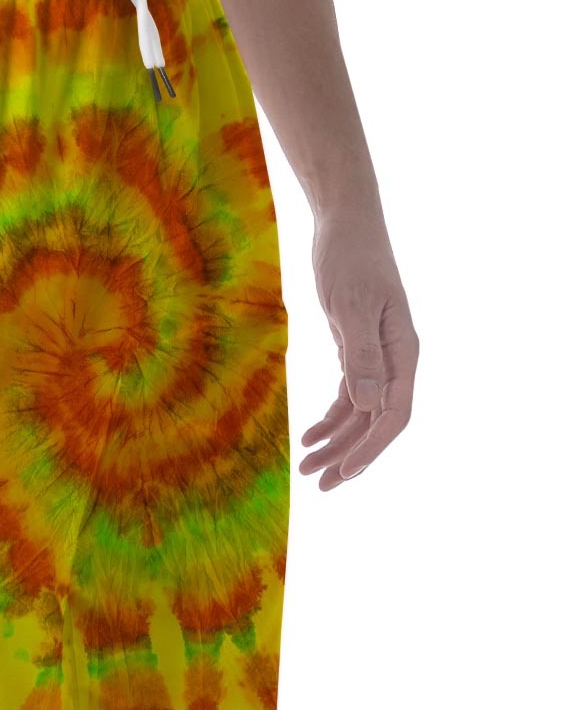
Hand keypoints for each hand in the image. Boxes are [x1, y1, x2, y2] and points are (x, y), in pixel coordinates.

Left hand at [299, 208, 419, 489]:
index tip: (345, 473)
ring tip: (306, 466)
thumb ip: (361, 356)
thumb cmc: (350, 259)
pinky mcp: (356, 349)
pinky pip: (349, 395)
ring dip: (335, 441)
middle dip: (349, 455)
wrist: (343, 224)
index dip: (371, 448)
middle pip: (377, 421)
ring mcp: (376, 356)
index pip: (394, 414)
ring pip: (360, 413)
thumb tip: (370, 405)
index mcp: (403, 352)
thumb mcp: (351, 307)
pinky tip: (309, 436)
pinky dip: (330, 417)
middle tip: (320, 485)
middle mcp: (395, 359)